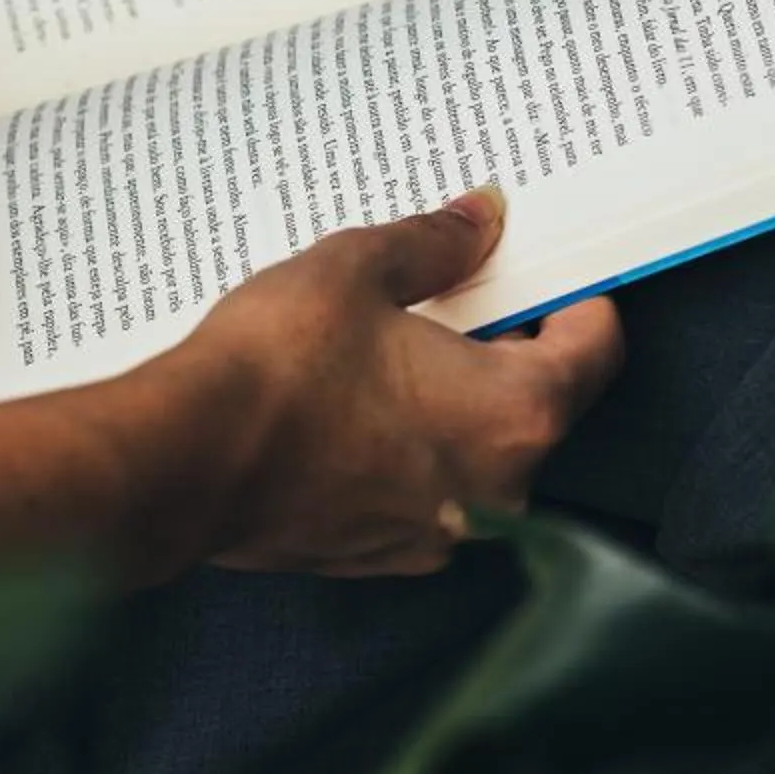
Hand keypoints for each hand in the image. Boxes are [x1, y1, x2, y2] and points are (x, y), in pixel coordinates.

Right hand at [158, 191, 624, 577]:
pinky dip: (403, 450)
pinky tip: (350, 407)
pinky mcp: (380, 556)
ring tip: (391, 346)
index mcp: (515, 415)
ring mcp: (438, 535)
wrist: (179, 464)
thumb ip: (436, 243)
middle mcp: (496, 492)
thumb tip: (480, 218)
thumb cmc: (276, 369)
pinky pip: (419, 490)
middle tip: (457, 292)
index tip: (549, 268)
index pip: (595, 348)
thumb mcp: (356, 270)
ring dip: (450, 402)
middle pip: (537, 402)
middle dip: (504, 345)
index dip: (580, 296)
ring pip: (474, 452)